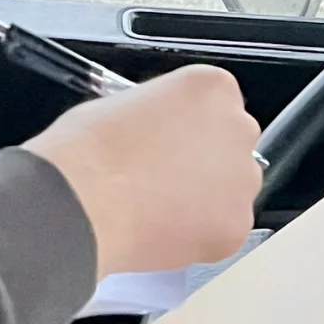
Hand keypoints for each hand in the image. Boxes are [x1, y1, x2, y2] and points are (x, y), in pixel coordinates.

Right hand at [24, 65, 261, 278]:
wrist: (81, 203)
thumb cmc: (87, 151)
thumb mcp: (120, 103)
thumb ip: (157, 115)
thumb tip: (157, 133)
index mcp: (212, 87)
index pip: (215, 104)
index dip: (186, 127)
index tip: (167, 142)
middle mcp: (238, 128)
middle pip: (229, 146)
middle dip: (203, 163)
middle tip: (161, 179)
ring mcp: (242, 180)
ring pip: (230, 191)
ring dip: (204, 200)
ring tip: (156, 210)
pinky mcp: (236, 226)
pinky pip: (222, 230)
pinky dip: (198, 235)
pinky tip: (160, 232)